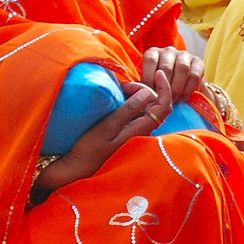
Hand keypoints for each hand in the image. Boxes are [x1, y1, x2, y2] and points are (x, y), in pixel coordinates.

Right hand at [34, 77, 173, 198]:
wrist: (78, 169)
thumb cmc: (89, 149)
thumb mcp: (107, 127)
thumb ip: (128, 110)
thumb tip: (147, 92)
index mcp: (141, 130)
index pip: (164, 106)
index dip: (165, 87)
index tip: (157, 73)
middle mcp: (143, 133)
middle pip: (158, 105)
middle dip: (148, 88)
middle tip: (126, 83)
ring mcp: (137, 134)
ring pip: (148, 109)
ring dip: (139, 95)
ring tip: (122, 88)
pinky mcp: (128, 135)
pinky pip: (139, 115)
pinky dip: (134, 102)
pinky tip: (121, 98)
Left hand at [140, 46, 203, 104]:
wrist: (182, 89)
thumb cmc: (159, 88)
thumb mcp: (149, 85)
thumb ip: (142, 86)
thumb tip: (135, 93)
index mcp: (153, 53)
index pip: (150, 60)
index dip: (149, 78)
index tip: (149, 94)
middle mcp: (168, 51)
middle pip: (166, 66)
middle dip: (164, 87)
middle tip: (162, 101)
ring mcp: (184, 54)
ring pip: (182, 68)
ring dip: (177, 88)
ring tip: (173, 101)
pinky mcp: (198, 62)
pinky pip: (194, 74)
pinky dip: (188, 89)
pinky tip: (183, 98)